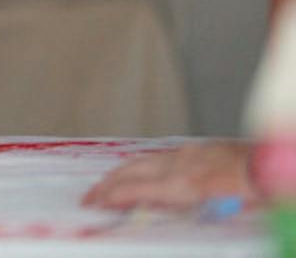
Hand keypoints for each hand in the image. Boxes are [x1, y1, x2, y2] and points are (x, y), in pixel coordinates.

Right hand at [81, 141, 253, 211]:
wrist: (270, 163)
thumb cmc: (254, 192)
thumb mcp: (219, 211)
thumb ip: (183, 211)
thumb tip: (155, 211)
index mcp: (184, 184)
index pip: (137, 189)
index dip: (111, 197)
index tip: (94, 204)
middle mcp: (180, 166)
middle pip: (132, 171)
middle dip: (106, 184)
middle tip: (90, 196)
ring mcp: (186, 154)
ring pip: (143, 161)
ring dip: (120, 173)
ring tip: (107, 184)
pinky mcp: (196, 149)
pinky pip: (158, 156)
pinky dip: (140, 165)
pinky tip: (141, 171)